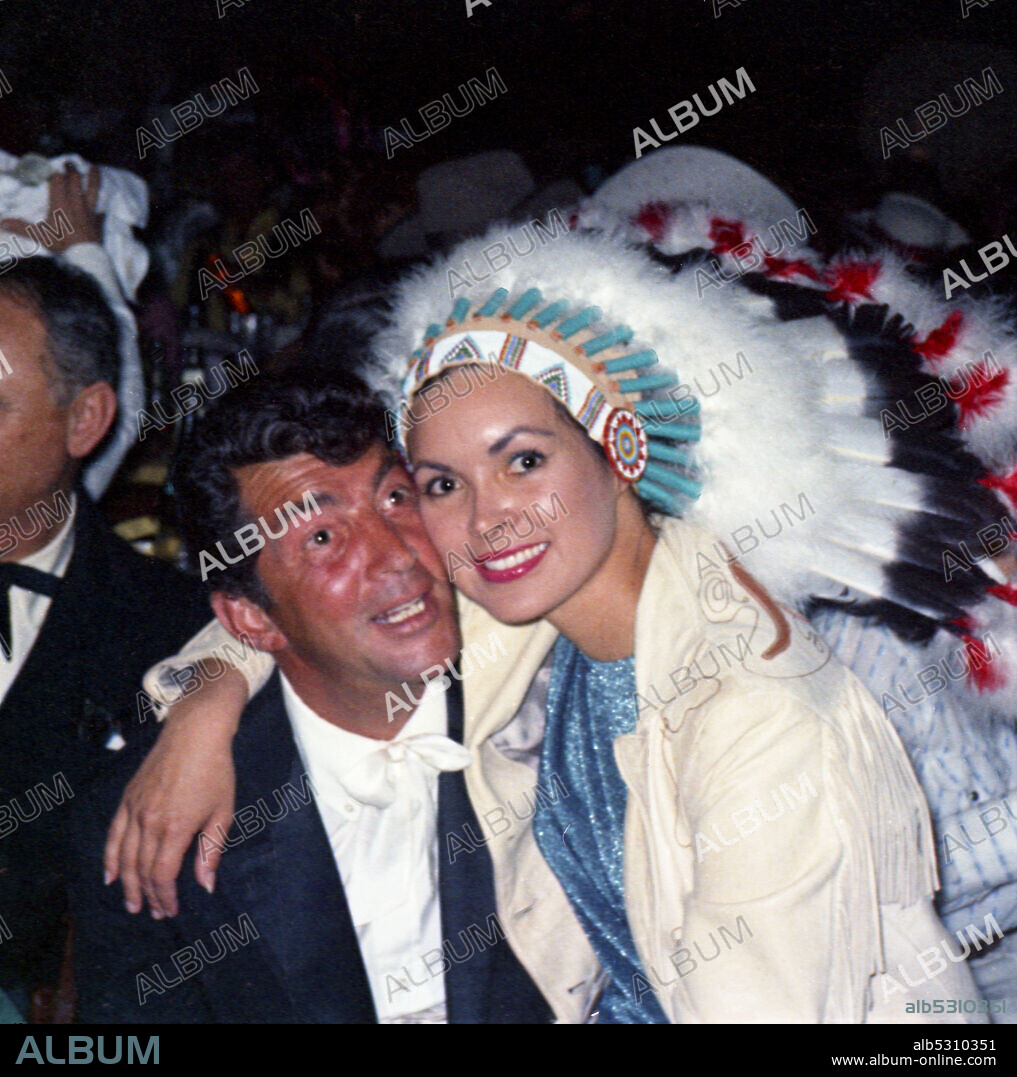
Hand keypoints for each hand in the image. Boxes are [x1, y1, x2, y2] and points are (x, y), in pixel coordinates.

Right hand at [0, 163, 102, 252]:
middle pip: (75, 180)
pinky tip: (103, 207)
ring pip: (93, 189)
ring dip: (93, 177)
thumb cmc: (62, 244)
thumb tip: (2, 222)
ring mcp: (89, 210)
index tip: (51, 169)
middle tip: (69, 163)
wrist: (85, 257)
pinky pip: (101, 211)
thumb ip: (21, 227)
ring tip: (94, 167)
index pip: (57, 180)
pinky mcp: (98, 220)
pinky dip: (102, 207)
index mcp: (60, 203)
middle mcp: (76, 203)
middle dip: (71, 170)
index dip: (54, 173)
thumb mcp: (39, 235)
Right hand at [104, 669, 246, 917]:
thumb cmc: (216, 771)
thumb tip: (205, 886)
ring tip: (130, 903)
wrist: (195, 732)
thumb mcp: (222, 812)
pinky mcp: (128, 798)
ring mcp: (134, 809)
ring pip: (123, 856)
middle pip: (141, 870)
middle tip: (152, 912)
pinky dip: (109, 857)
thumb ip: (210, 851)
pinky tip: (110, 874)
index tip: (169, 910)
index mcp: (175, 828)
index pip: (162, 875)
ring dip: (126, 884)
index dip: (164, 897)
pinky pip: (113, 834)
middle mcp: (149, 822)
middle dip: (147, 895)